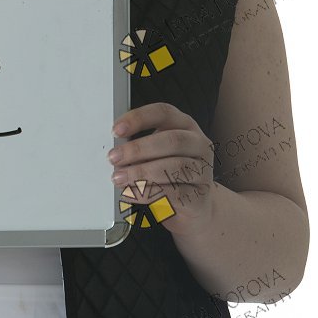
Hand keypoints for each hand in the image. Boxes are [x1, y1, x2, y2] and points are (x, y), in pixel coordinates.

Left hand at [108, 101, 216, 237]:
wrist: (194, 204)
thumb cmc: (170, 171)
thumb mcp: (156, 152)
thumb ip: (139, 146)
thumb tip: (114, 148)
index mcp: (185, 125)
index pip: (163, 113)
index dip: (139, 118)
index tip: (116, 130)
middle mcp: (198, 144)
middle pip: (172, 141)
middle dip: (138, 149)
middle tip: (114, 157)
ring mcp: (203, 170)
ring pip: (174, 167)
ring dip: (141, 173)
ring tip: (119, 178)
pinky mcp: (200, 195)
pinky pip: (174, 193)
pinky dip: (149, 193)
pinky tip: (132, 193)